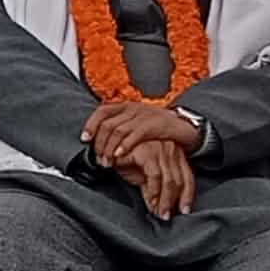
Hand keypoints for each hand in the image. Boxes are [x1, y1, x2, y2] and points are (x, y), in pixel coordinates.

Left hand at [82, 102, 200, 166]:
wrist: (185, 127)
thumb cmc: (157, 129)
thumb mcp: (136, 124)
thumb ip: (120, 129)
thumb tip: (97, 143)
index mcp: (127, 107)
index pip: (102, 112)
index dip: (91, 125)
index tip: (84, 139)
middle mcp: (133, 108)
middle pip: (107, 124)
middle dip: (99, 144)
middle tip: (99, 159)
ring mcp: (144, 115)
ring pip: (118, 130)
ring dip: (109, 148)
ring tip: (107, 163)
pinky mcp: (155, 124)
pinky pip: (135, 134)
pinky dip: (124, 146)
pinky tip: (118, 156)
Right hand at [112, 139, 195, 219]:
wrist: (105, 144)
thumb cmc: (122, 157)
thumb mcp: (141, 174)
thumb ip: (152, 188)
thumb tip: (158, 206)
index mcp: (174, 153)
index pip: (187, 177)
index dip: (187, 196)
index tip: (184, 210)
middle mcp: (171, 149)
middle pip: (180, 180)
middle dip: (173, 201)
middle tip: (166, 215)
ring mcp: (160, 149)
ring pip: (169, 180)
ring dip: (164, 200)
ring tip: (158, 212)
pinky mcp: (148, 152)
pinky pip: (155, 176)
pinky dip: (153, 191)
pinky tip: (149, 200)